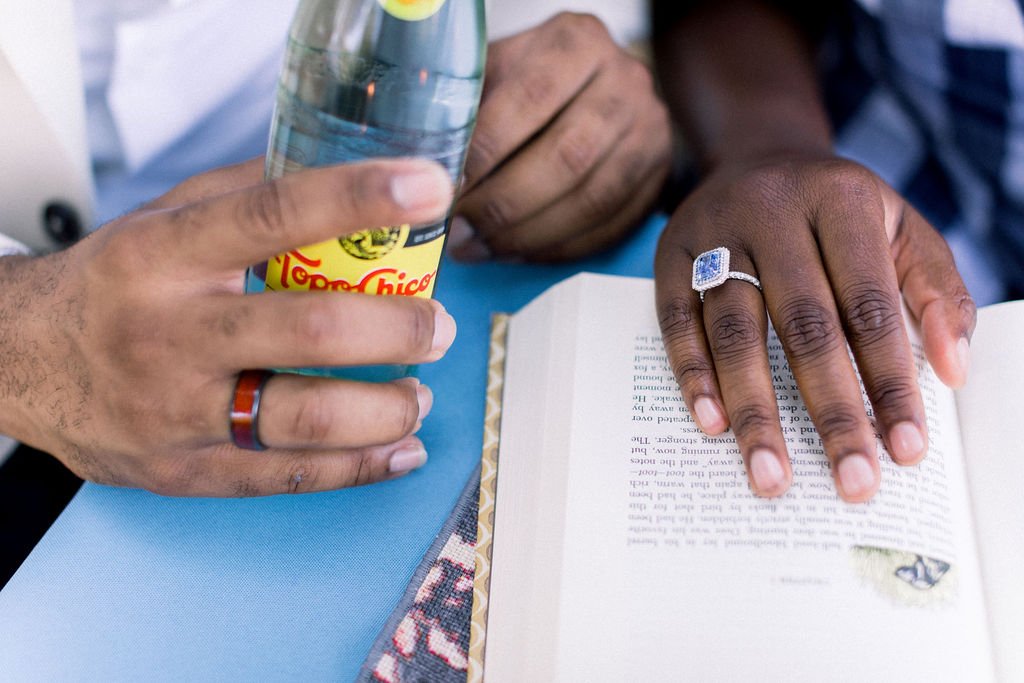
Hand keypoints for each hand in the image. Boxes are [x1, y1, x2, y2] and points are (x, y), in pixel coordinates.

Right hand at [0, 158, 455, 495]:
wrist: (20, 363)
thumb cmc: (111, 284)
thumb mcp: (162, 218)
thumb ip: (248, 193)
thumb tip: (350, 171)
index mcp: (163, 255)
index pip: (272, 215)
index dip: (357, 198)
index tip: (427, 189)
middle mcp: (168, 333)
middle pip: (308, 331)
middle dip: (397, 329)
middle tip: (437, 325)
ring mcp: (174, 410)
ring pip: (305, 417)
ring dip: (388, 407)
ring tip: (419, 391)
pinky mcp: (183, 470)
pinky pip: (288, 476)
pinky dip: (361, 466)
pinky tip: (402, 448)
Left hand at [448, 12, 671, 261]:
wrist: (599, 89)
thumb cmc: (528, 83)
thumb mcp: (498, 70)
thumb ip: (467, 105)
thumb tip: (421, 166)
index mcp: (577, 42)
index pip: (531, 99)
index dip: (486, 150)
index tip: (444, 186)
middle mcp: (626, 82)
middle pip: (567, 158)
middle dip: (504, 205)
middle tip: (457, 232)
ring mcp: (650, 133)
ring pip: (591, 200)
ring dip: (527, 235)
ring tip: (478, 248)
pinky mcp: (657, 179)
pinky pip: (608, 228)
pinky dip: (556, 249)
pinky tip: (515, 253)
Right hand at [655, 153, 975, 502]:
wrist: (756, 154)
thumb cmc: (839, 212)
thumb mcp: (902, 229)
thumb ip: (936, 292)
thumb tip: (951, 371)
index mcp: (843, 198)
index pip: (870, 304)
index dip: (890, 380)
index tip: (904, 450)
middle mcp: (773, 209)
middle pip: (804, 323)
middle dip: (831, 410)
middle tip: (850, 482)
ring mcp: (715, 230)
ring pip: (735, 328)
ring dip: (754, 409)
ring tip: (772, 475)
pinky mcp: (671, 252)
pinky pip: (677, 320)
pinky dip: (694, 374)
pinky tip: (711, 424)